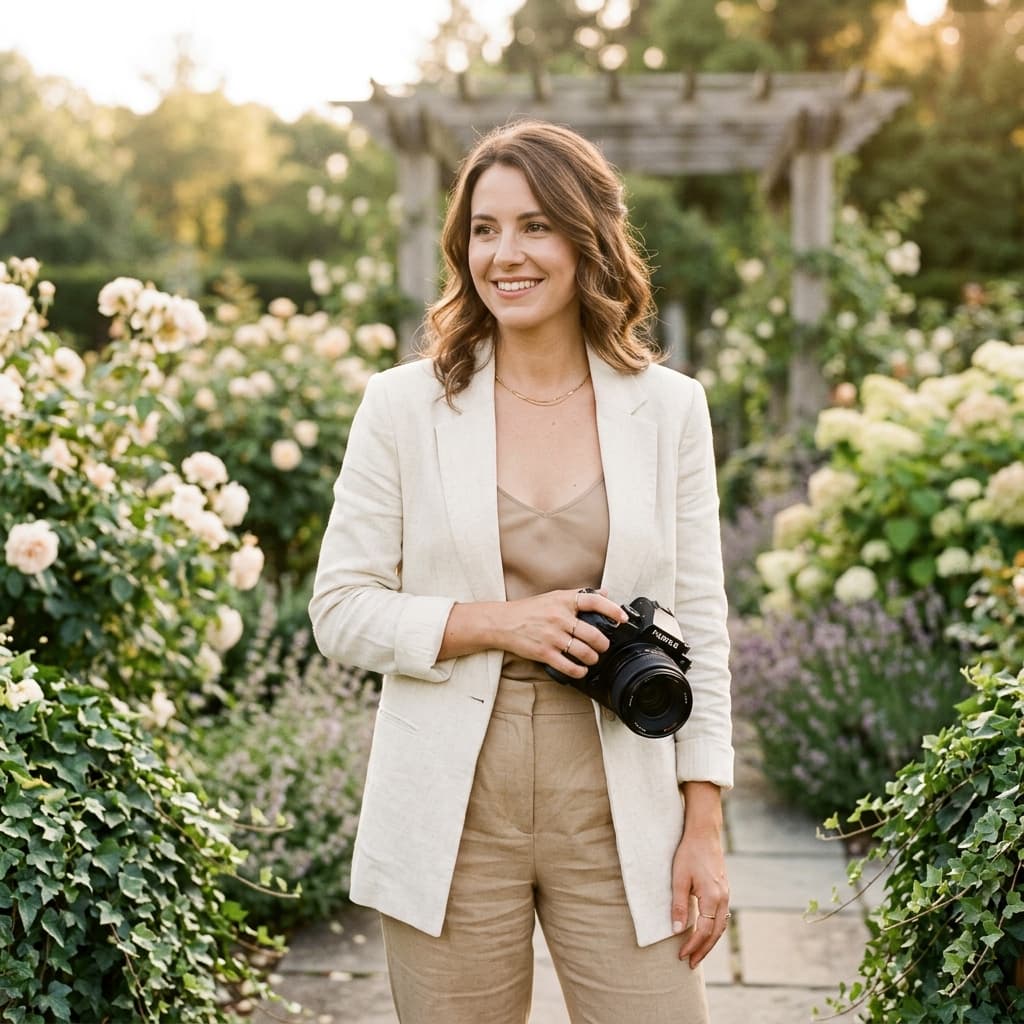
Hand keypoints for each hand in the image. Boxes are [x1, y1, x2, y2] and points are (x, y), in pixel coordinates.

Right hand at [498, 587, 627, 678]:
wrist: (502, 622)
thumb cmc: (529, 610)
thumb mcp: (554, 597)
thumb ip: (579, 595)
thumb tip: (604, 593)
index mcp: (563, 601)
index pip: (594, 601)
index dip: (612, 609)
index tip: (622, 618)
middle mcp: (559, 617)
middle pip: (593, 634)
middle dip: (603, 644)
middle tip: (603, 646)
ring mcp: (552, 636)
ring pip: (584, 653)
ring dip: (593, 659)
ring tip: (592, 658)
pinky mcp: (544, 653)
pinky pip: (569, 666)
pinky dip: (579, 671)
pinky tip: (580, 670)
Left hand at [672, 808, 728, 967]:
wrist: (704, 833)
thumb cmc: (689, 853)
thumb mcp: (679, 878)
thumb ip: (679, 905)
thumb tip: (677, 930)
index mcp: (713, 898)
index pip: (704, 930)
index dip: (693, 945)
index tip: (681, 955)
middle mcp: (723, 899)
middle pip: (715, 933)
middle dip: (703, 949)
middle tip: (690, 963)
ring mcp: (726, 895)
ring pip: (720, 926)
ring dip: (709, 941)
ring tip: (697, 953)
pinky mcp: (724, 890)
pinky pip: (721, 916)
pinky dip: (714, 929)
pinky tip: (705, 932)